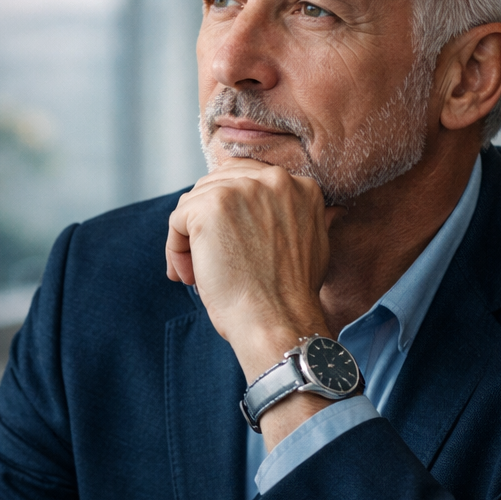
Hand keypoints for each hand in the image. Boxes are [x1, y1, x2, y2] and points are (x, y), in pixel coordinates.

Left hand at [166, 158, 334, 379]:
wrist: (277, 320)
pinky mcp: (210, 207)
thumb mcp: (314, 244)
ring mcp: (240, 190)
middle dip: (206, 224)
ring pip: (194, 203)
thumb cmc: (290, 295)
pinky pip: (177, 220)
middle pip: (216, 186)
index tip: (228, 243)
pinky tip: (188, 276)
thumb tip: (325, 211)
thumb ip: (304, 218)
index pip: (246, 179)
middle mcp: (272, 179)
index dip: (229, 212)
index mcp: (299, 186)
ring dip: (189, 239)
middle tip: (208, 261)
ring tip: (197, 274)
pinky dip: (175, 249)